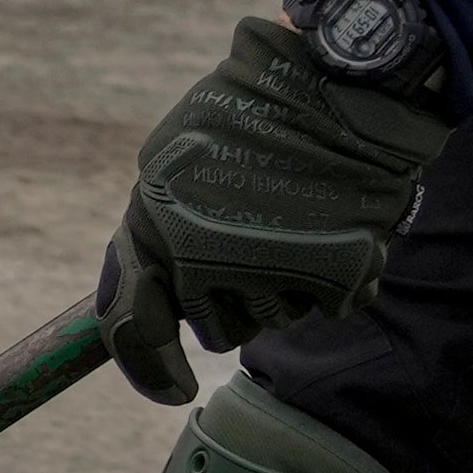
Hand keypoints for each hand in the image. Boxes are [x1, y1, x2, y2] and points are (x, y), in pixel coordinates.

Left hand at [100, 14, 455, 399]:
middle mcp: (211, 262)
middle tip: (251, 242)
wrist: (337, 83)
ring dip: (278, 288)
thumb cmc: (247, 113)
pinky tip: (326, 226)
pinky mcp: (336, 278)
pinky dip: (326, 277)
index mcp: (157, 229)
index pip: (135, 327)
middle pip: (216, 329)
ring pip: (271, 321)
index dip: (149, 369)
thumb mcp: (168, 159)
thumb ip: (151, 232)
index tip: (174, 389)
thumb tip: (139, 298)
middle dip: (229, 299)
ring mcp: (276, 274)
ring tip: (290, 222)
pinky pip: (323, 305)